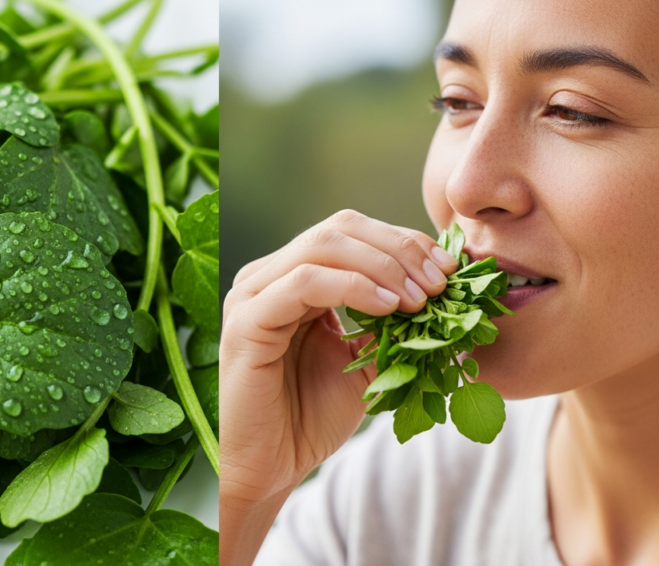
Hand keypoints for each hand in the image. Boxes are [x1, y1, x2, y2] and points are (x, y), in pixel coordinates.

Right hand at [218, 209, 457, 564]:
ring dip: (383, 267)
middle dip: (399, 249)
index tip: (449, 270)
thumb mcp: (365, 359)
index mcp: (290, 277)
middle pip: (339, 229)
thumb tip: (449, 294)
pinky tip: (387, 308)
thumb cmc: (311, 416)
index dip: (403, 241)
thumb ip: (392, 322)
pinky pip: (304, 284)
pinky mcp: (246, 323)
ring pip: (323, 247)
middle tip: (440, 283)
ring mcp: (252, 295)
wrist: (272, 465)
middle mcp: (266, 277)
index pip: (350, 232)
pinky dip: (353, 288)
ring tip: (420, 299)